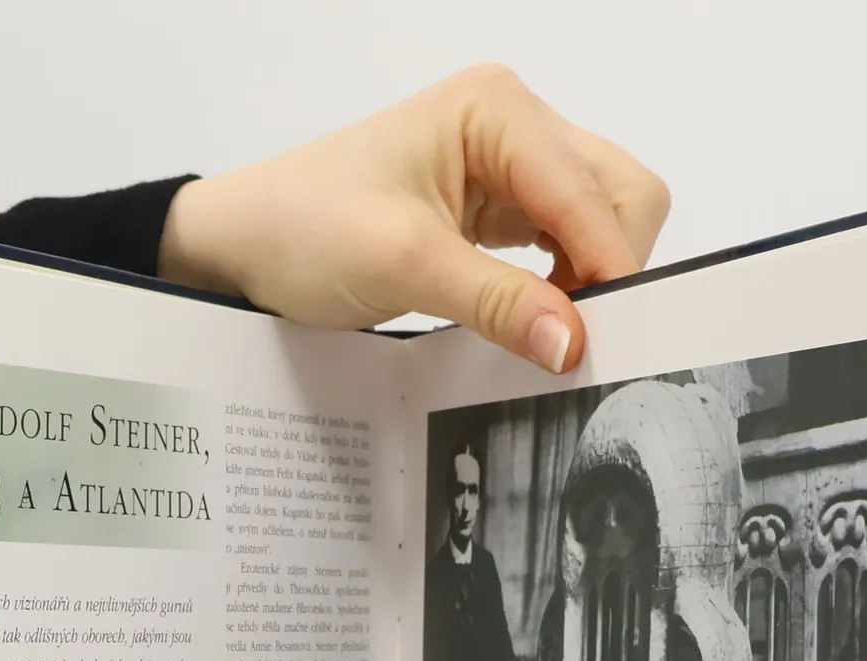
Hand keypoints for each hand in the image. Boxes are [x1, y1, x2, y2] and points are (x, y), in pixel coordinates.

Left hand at [158, 65, 669, 373]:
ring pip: (598, 219)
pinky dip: (563, 282)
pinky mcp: (496, 203)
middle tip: (577, 338)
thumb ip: (498, 302)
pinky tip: (534, 316)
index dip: (608, 269)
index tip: (599, 341)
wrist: (248, 241)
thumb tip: (572, 343)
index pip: (596, 193)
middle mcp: (514, 122)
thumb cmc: (306, 228)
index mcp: (498, 110)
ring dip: (588, 278)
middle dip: (610, 267)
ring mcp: (509, 161)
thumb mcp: (405, 266)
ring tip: (548, 331)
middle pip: (618, 194)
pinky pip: (561, 240)